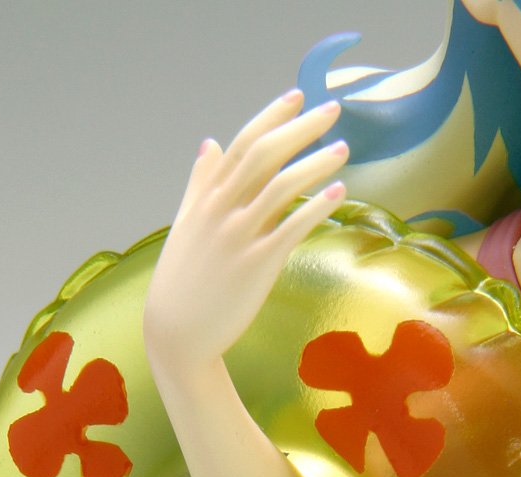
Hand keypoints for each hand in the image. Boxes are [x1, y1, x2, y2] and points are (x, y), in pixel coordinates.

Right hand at [144, 90, 347, 382]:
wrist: (178, 333)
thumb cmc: (183, 282)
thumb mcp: (186, 225)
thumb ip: (200, 183)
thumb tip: (210, 144)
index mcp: (206, 198)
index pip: (242, 143)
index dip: (271, 117)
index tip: (297, 97)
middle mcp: (221, 210)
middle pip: (265, 155)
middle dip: (300, 127)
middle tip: (331, 109)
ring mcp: (239, 237)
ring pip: (281, 185)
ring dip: (315, 162)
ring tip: (342, 149)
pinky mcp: (256, 265)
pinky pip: (291, 227)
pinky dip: (316, 205)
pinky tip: (337, 191)